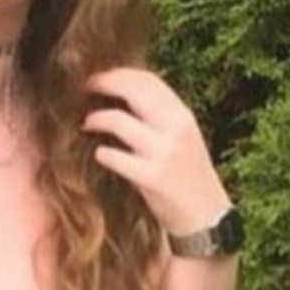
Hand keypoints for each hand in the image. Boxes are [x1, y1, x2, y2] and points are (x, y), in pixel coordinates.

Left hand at [82, 67, 231, 234]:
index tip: (98, 74)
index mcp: (182, 115)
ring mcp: (164, 153)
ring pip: (118, 121)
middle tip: (82, 87)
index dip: (119, 73)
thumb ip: (158, 116)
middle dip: (103, 83)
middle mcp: (175, 129)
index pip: (148, 79)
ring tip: (86, 122)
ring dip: (96, 118)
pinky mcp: (151, 178)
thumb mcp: (181, 137)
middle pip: (133, 91)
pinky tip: (100, 154)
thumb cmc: (188, 175)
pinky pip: (114, 157)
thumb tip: (120, 90)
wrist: (206, 217)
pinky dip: (102, 153)